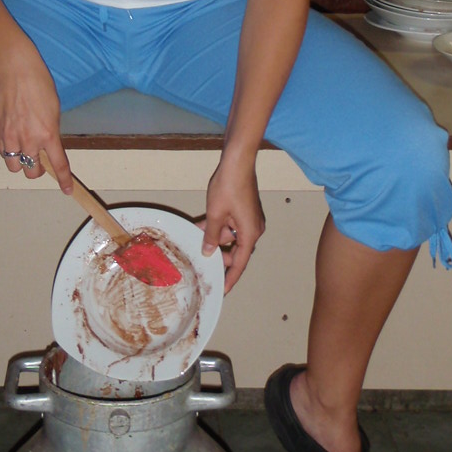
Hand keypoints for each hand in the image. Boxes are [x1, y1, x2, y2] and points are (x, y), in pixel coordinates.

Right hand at [0, 42, 69, 185]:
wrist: (16, 72)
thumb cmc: (39, 86)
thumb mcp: (54, 112)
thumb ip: (51, 133)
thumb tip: (47, 147)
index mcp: (48, 134)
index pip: (58, 165)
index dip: (64, 180)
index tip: (67, 190)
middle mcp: (28, 140)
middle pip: (32, 172)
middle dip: (37, 170)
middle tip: (39, 160)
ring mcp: (11, 138)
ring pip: (15, 167)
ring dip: (21, 163)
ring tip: (24, 149)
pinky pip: (4, 154)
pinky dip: (9, 152)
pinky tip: (13, 140)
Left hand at [200, 157, 265, 292]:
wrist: (237, 161)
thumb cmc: (229, 187)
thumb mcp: (215, 214)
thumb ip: (212, 236)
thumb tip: (209, 252)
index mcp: (250, 233)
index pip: (240, 262)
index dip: (230, 278)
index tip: (223, 290)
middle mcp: (254, 228)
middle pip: (236, 250)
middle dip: (219, 253)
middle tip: (202, 259)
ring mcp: (250, 218)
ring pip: (231, 236)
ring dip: (215, 237)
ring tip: (197, 235)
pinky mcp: (244, 210)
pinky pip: (231, 224)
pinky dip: (219, 226)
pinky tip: (202, 225)